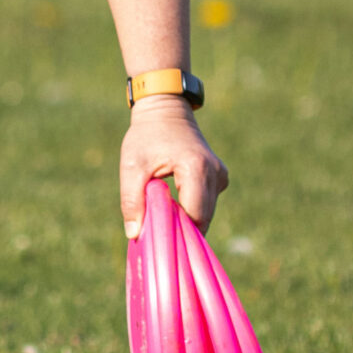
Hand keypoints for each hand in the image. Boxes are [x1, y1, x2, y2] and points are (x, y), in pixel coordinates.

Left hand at [120, 99, 227, 239]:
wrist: (165, 110)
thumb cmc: (146, 136)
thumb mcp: (132, 166)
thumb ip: (132, 200)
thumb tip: (134, 235)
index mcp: (196, 169)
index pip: (194, 217)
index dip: (178, 233)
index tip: (158, 241)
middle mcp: (215, 173)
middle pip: (202, 218)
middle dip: (181, 229)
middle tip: (157, 233)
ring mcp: (221, 176)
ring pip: (205, 213)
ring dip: (186, 220)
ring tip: (162, 215)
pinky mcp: (220, 178)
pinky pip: (206, 204)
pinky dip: (191, 209)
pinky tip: (173, 205)